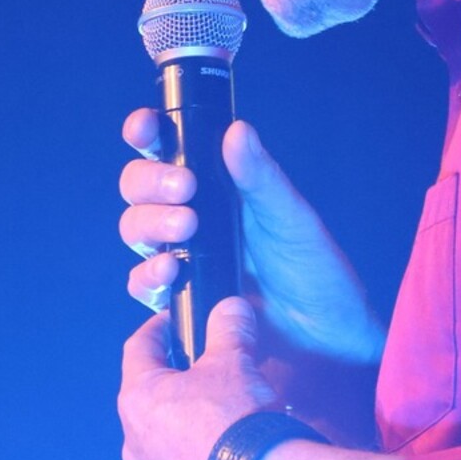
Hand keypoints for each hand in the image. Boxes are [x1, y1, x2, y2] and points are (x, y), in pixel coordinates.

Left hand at [119, 296, 274, 459]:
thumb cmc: (234, 422)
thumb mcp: (234, 361)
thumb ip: (228, 328)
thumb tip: (230, 310)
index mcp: (138, 399)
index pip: (138, 348)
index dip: (157, 327)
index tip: (174, 320)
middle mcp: (135, 440)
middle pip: (150, 393)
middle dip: (178, 374)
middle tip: (207, 363)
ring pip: (163, 432)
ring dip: (186, 416)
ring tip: (223, 407)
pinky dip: (197, 450)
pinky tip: (227, 446)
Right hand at [120, 109, 385, 364]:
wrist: (325, 333)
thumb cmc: (313, 265)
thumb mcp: (290, 216)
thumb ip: (260, 177)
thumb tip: (237, 129)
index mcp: (217, 184)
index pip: (168, 147)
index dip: (147, 132)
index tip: (145, 126)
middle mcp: (191, 213)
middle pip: (138, 187)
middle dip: (150, 181)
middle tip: (185, 187)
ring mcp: (182, 255)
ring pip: (135, 230)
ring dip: (149, 224)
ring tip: (186, 227)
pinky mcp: (178, 298)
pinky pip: (143, 284)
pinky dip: (148, 274)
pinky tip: (172, 271)